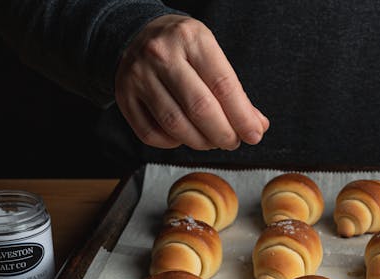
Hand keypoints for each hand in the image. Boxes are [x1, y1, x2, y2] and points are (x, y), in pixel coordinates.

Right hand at [114, 14, 269, 150]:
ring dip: (201, 142)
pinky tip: (183, 136)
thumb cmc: (183, 50)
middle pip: (200, 108)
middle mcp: (162, 54)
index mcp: (192, 39)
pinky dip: (172, 143)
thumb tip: (256, 126)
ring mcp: (139, 75)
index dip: (242, 117)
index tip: (254, 135)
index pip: (223, 85)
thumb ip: (235, 91)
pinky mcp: (123, 96)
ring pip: (175, 125)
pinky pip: (151, 134)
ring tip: (212, 141)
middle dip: (223, 134)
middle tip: (233, 142)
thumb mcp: (211, 55)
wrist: (138, 34)